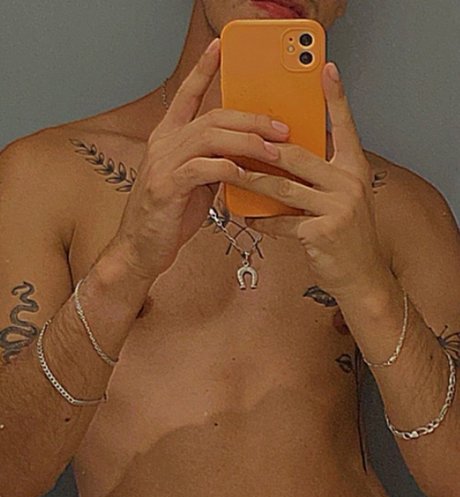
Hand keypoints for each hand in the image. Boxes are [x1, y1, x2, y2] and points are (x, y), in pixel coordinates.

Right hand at [112, 38, 290, 283]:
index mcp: (169, 138)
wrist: (141, 249)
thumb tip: (247, 152)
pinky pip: (203, 168)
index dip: (203, 70)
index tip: (219, 47)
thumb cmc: (170, 217)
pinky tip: (246, 175)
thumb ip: (215, 162)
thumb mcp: (196, 184)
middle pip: (214, 116)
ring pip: (211, 137)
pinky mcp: (167, 187)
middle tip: (281, 127)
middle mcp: (164, 144)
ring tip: (274, 150)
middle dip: (252, 119)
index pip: (187, 94)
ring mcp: (163, 164)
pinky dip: (229, 169)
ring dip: (248, 142)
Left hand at [238, 63, 389, 300]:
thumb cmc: (346, 237)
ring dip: (252, 182)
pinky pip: (283, 222)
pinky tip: (248, 218)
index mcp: (354, 169)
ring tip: (230, 175)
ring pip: (284, 188)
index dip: (335, 97)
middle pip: (298, 156)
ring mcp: (338, 208)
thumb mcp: (341, 199)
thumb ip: (320, 177)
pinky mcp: (322, 233)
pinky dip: (263, 221)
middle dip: (262, 150)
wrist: (361, 278)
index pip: (345, 126)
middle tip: (234, 139)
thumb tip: (283, 157)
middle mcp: (349, 183)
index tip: (324, 68)